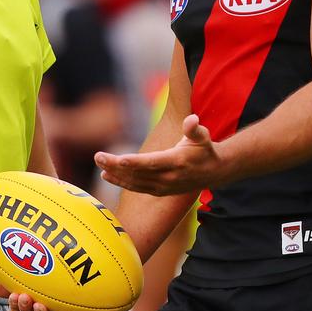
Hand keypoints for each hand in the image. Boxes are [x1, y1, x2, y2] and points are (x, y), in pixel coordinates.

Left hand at [95, 113, 223, 195]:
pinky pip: (136, 187)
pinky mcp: (158, 191)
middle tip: (98, 156)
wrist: (214, 173)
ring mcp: (163, 187)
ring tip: (99, 163)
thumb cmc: (204, 149)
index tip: (120, 159)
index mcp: (177, 162)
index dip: (136, 162)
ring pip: (134, 182)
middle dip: (116, 165)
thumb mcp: (203, 137)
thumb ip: (195, 129)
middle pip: (138, 173)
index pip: (153, 163)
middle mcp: (168, 177)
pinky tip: (106, 175)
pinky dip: (120, 182)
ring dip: (115, 173)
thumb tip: (191, 119)